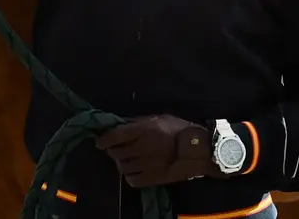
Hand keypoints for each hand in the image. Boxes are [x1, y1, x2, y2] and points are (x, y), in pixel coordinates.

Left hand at [95, 114, 216, 186]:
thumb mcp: (159, 118)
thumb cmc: (179, 130)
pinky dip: (130, 175)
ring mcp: (146, 165)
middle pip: (115, 152)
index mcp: (144, 130)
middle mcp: (141, 147)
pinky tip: (135, 170)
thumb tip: (120, 125)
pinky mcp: (152, 179)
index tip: (100, 141)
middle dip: (113, 150)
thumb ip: (139, 122)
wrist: (198, 150)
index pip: (114, 136)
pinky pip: (131, 180)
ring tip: (128, 159)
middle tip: (117, 148)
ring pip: (121, 167)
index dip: (103, 139)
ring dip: (121, 162)